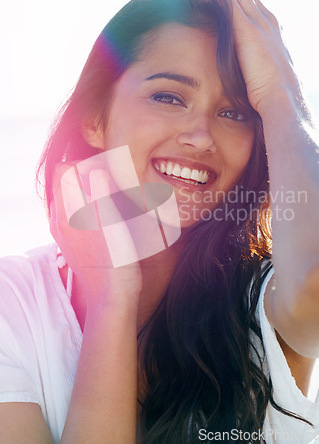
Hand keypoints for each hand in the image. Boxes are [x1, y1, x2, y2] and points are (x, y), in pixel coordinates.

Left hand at [50, 157, 142, 304]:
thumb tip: (95, 168)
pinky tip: (108, 217)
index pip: (63, 170)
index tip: (106, 172)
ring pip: (71, 198)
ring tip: (112, 199)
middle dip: (87, 176)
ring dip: (89, 192)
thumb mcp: (111, 219)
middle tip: (112, 183)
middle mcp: (59, 220)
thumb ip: (100, 190)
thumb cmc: (116, 259)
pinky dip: (89, 207)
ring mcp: (64, 232)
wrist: (112, 296)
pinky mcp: (72, 243)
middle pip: (65, 183)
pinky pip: (75, 214)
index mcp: (66, 211)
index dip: (84, 164)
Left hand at [228, 0, 302, 116]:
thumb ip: (254, 69)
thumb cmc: (271, 94)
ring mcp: (258, 24)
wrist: (281, 97)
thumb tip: (242, 78)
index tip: (227, 8)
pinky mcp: (246, 28)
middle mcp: (269, 23)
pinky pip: (229, 2)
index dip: (243, 6)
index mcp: (275, 33)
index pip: (257, 10)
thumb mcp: (263, 76)